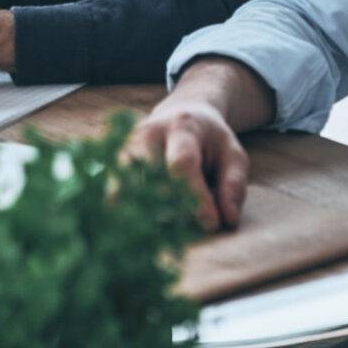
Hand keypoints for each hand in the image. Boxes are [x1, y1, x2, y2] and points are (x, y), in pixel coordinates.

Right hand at [126, 87, 248, 230]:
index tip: (211, 224)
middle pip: (149, 177)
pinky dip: (125, 211)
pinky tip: (135, 229)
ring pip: (127, 186)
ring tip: (159, 233)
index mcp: (181, 128)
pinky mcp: (114, 161)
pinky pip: (114, 191)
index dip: (195, 197)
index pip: (182, 165)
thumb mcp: (232, 154)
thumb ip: (233, 185)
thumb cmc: (210, 140)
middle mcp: (146, 134)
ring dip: (143, 213)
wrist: (180, 113)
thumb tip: (227, 220)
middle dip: (167, 208)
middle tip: (185, 230)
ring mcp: (125, 147)